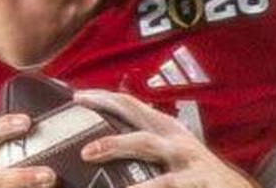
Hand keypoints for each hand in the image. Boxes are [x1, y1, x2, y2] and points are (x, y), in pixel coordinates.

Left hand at [75, 90, 257, 187]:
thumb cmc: (198, 173)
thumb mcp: (173, 151)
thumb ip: (144, 142)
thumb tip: (102, 140)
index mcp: (167, 129)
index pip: (131, 106)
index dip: (104, 98)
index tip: (77, 96)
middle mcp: (177, 141)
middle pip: (139, 126)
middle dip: (109, 130)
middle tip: (82, 147)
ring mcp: (188, 161)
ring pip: (150, 151)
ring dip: (122, 150)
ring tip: (95, 158)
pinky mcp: (199, 181)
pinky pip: (168, 183)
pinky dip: (146, 186)